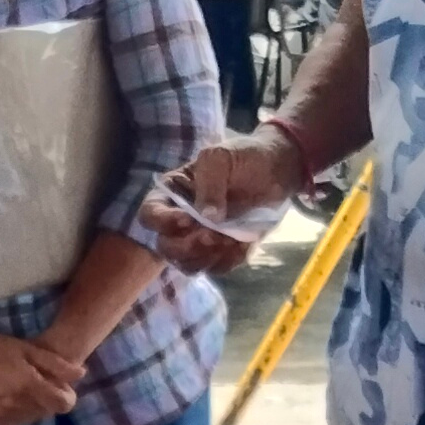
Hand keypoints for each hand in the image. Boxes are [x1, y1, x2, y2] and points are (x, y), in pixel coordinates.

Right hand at [0, 323, 77, 424]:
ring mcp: (0, 417)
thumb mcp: (24, 348)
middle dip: (46, 399)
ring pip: (30, 419)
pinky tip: (4, 396)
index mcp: (27, 384)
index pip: (63, 404)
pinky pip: (13, 423)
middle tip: (32, 382)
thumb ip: (55, 363)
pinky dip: (14, 413)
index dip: (65, 395)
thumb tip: (81, 375)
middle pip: (47, 411)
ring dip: (30, 407)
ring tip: (16, 388)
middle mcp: (15, 405)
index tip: (58, 386)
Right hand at [149, 135, 307, 276]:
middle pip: (166, 247)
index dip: (163, 222)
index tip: (188, 220)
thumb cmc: (243, 157)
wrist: (275, 170)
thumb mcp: (221, 157)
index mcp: (171, 194)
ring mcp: (199, 239)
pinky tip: (244, 243)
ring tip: (233, 239)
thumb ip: (210, 182)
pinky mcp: (220, 251)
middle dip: (189, 246)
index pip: (149, 214)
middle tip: (215, 235)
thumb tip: (207, 217)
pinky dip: (229, 260)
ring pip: (188, 264)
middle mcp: (178, 221)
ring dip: (210, 256)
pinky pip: (216, 268)